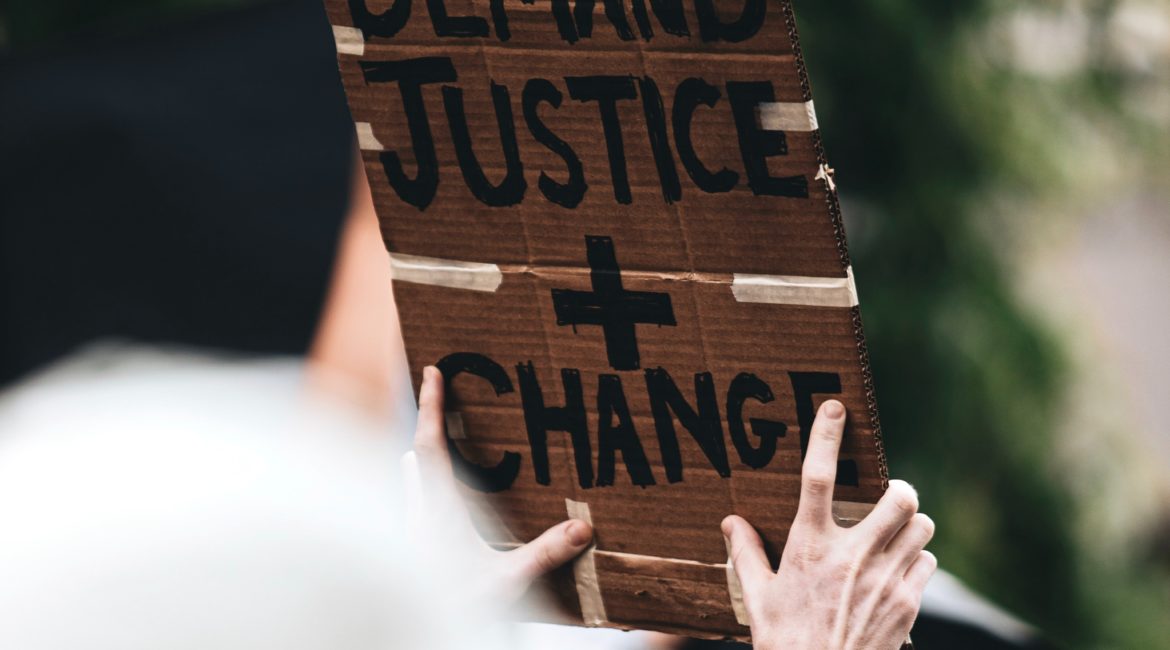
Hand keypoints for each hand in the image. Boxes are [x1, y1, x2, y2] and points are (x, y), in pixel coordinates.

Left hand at [401, 366, 593, 604]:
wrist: (420, 637)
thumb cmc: (455, 608)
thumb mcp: (505, 582)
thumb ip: (544, 554)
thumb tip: (583, 527)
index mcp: (437, 510)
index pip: (431, 445)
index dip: (432, 405)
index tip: (432, 371)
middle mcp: (418, 516)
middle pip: (417, 459)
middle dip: (429, 431)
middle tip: (440, 406)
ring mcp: (411, 536)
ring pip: (412, 486)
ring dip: (423, 466)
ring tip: (437, 454)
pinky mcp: (413, 555)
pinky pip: (417, 511)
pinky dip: (427, 496)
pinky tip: (445, 513)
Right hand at [723, 400, 935, 649]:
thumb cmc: (784, 641)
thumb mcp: (757, 597)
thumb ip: (746, 553)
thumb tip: (730, 522)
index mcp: (810, 548)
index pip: (817, 478)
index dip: (826, 437)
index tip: (834, 408)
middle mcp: (852, 557)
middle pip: (899, 497)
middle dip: (898, 491)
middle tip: (886, 498)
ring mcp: (885, 580)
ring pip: (921, 526)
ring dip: (910, 526)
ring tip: (894, 535)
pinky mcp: (908, 604)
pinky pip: (928, 563)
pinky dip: (917, 562)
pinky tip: (898, 572)